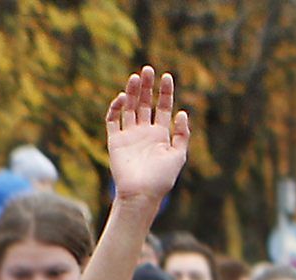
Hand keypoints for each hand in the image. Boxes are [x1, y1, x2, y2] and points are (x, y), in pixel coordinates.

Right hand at [105, 66, 190, 203]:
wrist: (141, 193)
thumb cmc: (161, 178)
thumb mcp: (178, 156)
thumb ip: (181, 135)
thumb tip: (183, 113)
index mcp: (161, 135)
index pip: (163, 108)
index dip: (165, 93)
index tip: (166, 76)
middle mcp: (145, 132)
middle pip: (145, 103)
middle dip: (147, 87)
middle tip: (148, 69)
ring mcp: (129, 135)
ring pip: (129, 107)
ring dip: (131, 92)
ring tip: (136, 77)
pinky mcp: (115, 140)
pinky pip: (113, 120)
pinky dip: (116, 108)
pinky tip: (122, 98)